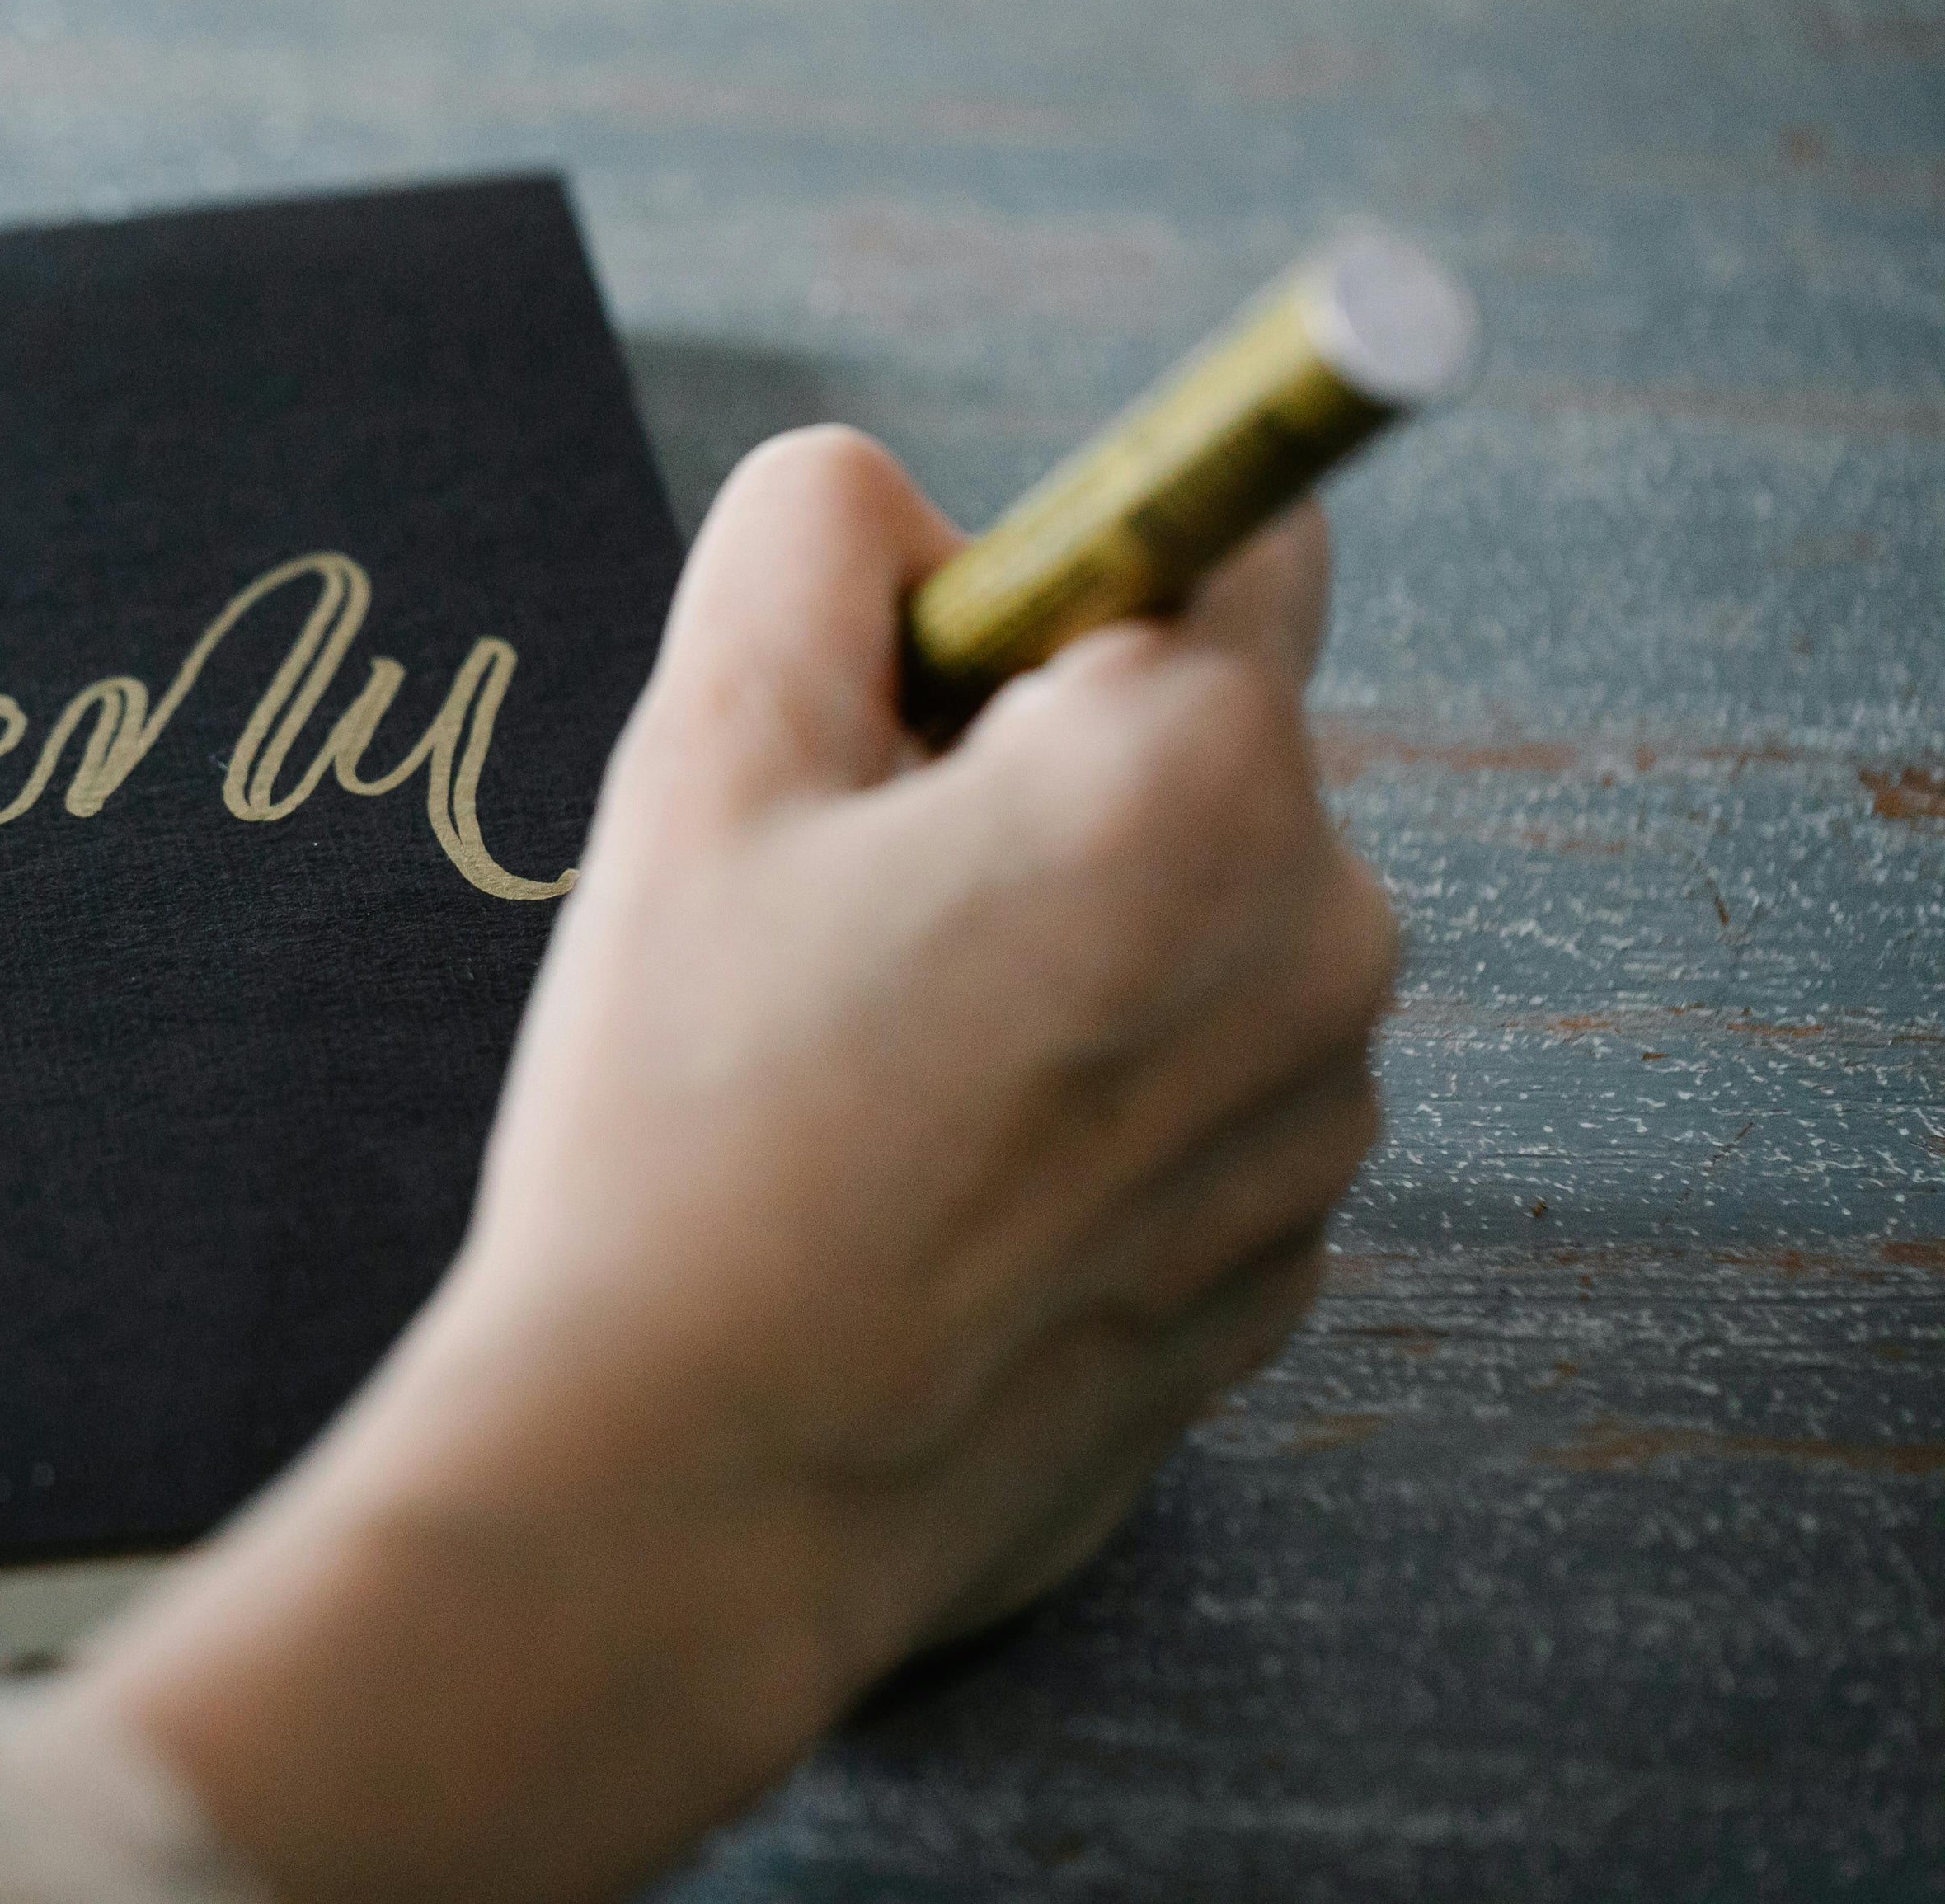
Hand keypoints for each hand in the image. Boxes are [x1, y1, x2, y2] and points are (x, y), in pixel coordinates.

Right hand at [51, 428, 1395, 1903]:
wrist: (696, 1498)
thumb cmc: (684, 1125)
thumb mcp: (700, 764)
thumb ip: (810, 543)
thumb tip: (896, 507)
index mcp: (1199, 781)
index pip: (1235, 535)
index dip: (1056, 580)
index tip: (926, 677)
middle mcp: (1321, 943)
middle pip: (1201, 751)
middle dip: (1033, 776)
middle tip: (830, 901)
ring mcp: (1314, 1133)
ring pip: (1195, 933)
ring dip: (1061, 945)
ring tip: (860, 1069)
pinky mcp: (1273, 1276)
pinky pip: (1193, 1102)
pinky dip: (1084, 1103)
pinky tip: (921, 1189)